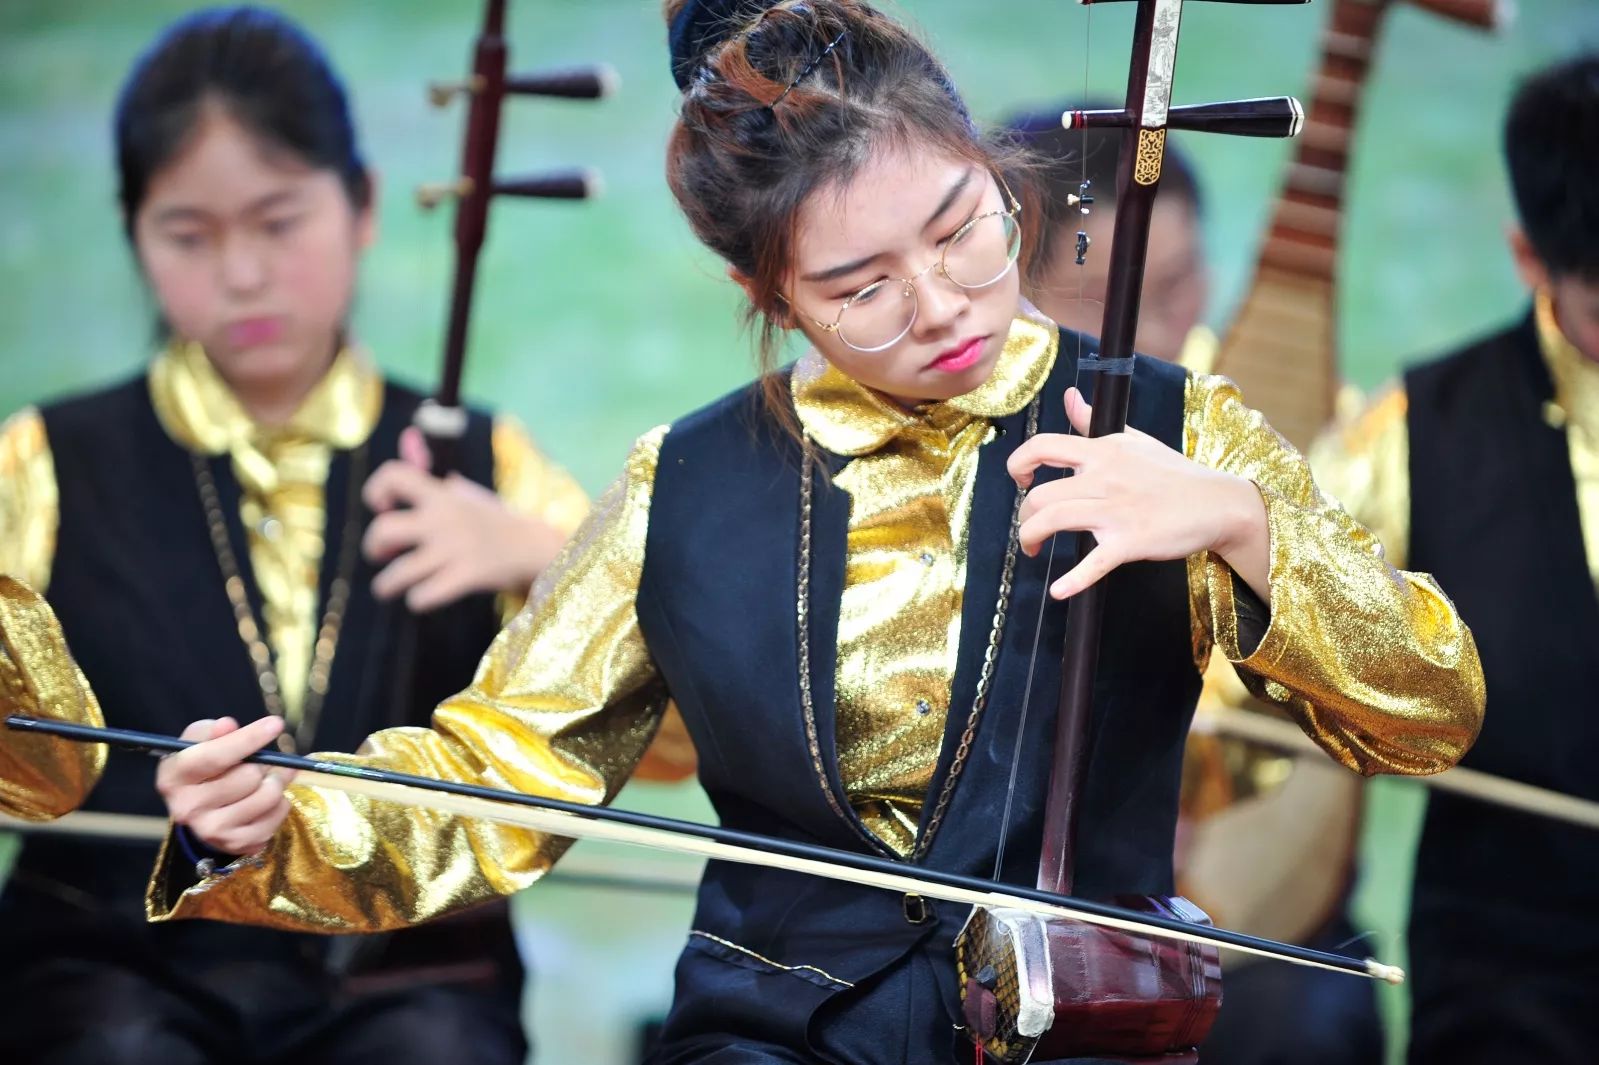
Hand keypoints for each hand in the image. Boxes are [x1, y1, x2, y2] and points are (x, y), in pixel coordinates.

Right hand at [156, 716, 295, 854]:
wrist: (197, 808)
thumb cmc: (200, 766)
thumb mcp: (197, 742)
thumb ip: (211, 730)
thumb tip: (227, 725)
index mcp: (173, 778)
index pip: (215, 757)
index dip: (248, 738)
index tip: (275, 724)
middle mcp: (187, 809)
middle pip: (248, 776)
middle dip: (263, 763)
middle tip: (264, 761)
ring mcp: (211, 831)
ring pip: (267, 796)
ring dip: (276, 781)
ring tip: (267, 778)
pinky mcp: (235, 845)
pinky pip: (277, 816)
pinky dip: (280, 803)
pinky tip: (265, 799)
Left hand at [362, 428, 569, 610]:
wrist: (532, 545)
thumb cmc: (489, 519)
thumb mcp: (461, 491)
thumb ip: (429, 469)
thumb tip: (407, 437)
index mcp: (441, 494)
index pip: (394, 475)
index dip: (377, 489)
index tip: (384, 506)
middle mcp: (444, 518)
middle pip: (384, 530)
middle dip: (372, 546)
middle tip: (380, 554)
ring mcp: (456, 548)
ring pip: (399, 573)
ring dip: (385, 585)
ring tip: (387, 587)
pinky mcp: (468, 576)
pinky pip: (424, 596)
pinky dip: (418, 599)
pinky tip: (422, 596)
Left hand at [1007, 388, 1268, 599]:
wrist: (1217, 503)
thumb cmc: (1173, 473)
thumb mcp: (1132, 439)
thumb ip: (1093, 421)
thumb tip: (1070, 397)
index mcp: (1102, 451)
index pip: (1042, 446)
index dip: (1018, 463)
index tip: (1021, 480)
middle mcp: (1104, 477)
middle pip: (1039, 495)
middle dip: (1023, 517)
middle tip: (1029, 528)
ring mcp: (1116, 510)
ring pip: (1053, 521)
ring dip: (1030, 539)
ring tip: (1031, 548)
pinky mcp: (1130, 541)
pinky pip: (1094, 563)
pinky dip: (1073, 581)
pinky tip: (1059, 591)